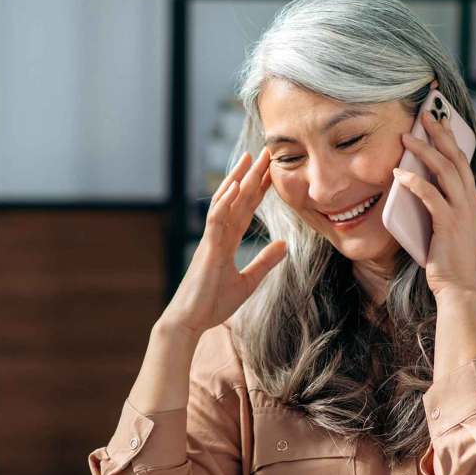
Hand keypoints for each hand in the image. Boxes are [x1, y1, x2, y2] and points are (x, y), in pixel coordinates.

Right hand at [161, 148, 286, 336]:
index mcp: (227, 242)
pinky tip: (234, 187)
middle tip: (266, 153)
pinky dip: (224, 203)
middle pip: (237, 199)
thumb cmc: (213, 303)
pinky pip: (215, 221)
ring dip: (237, 180)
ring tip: (249, 159)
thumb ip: (265, 262)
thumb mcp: (248, 282)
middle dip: (252, 176)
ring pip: (225, 203)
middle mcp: (218, 236)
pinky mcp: (207, 250)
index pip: (246, 209)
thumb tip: (285, 245)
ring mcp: (211, 240)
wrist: (190, 321)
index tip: (273, 172)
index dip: (259, 190)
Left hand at [394, 110, 475, 298]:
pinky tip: (399, 174)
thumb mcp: (450, 229)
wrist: (459, 289)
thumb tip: (419, 189)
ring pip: (445, 170)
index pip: (463, 163)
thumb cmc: (449, 263)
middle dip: (440, 133)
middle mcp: (472, 202)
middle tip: (425, 114)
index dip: (451, 140)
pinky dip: (414, 182)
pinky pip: (430, 195)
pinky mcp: (449, 224)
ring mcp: (463, 212)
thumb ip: (442, 208)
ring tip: (406, 138)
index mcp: (474, 202)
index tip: (440, 121)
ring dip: (424, 151)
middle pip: (457, 158)